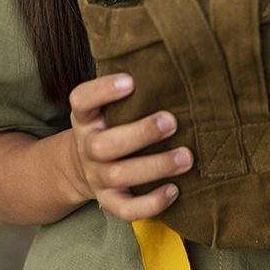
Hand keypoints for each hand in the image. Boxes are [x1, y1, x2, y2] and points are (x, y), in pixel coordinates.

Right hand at [67, 73, 193, 221]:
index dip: (102, 90)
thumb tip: (172, 60)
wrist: (82, 167)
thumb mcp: (107, 106)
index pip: (82, 100)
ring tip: (187, 156)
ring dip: (155, 166)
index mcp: (86, 117)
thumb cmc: (110, 124)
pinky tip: (175, 190)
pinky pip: (127, 210)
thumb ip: (129, 88)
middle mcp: (88, 147)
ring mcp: (97, 177)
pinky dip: (151, 203)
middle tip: (172, 121)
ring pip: (120, 176)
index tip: (131, 80)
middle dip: (140, 133)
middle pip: (105, 145)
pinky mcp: (110, 201)